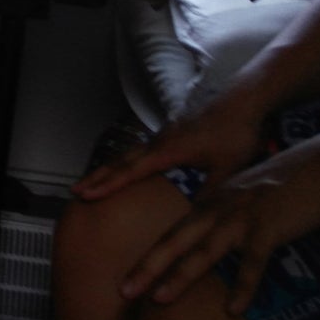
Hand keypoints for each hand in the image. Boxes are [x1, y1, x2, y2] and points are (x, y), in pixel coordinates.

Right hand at [72, 99, 265, 201]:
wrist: (244, 100)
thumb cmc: (236, 134)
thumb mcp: (227, 170)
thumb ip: (209, 194)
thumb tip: (197, 220)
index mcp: (168, 152)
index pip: (131, 172)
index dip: (107, 185)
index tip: (86, 195)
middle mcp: (160, 141)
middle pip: (122, 161)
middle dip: (98, 177)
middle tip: (76, 189)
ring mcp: (165, 134)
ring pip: (130, 153)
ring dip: (110, 168)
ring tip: (95, 181)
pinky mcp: (172, 130)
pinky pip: (142, 148)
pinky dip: (127, 160)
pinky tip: (130, 165)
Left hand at [119, 141, 319, 314]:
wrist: (319, 168)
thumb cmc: (282, 189)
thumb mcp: (244, 201)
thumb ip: (223, 220)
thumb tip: (209, 245)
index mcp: (209, 204)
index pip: (170, 232)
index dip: (146, 255)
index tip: (124, 276)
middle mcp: (217, 210)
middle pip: (175, 241)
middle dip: (148, 267)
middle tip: (124, 290)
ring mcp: (240, 218)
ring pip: (204, 251)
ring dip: (180, 276)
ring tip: (159, 298)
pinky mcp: (268, 227)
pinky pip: (253, 263)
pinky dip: (242, 287)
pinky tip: (233, 309)